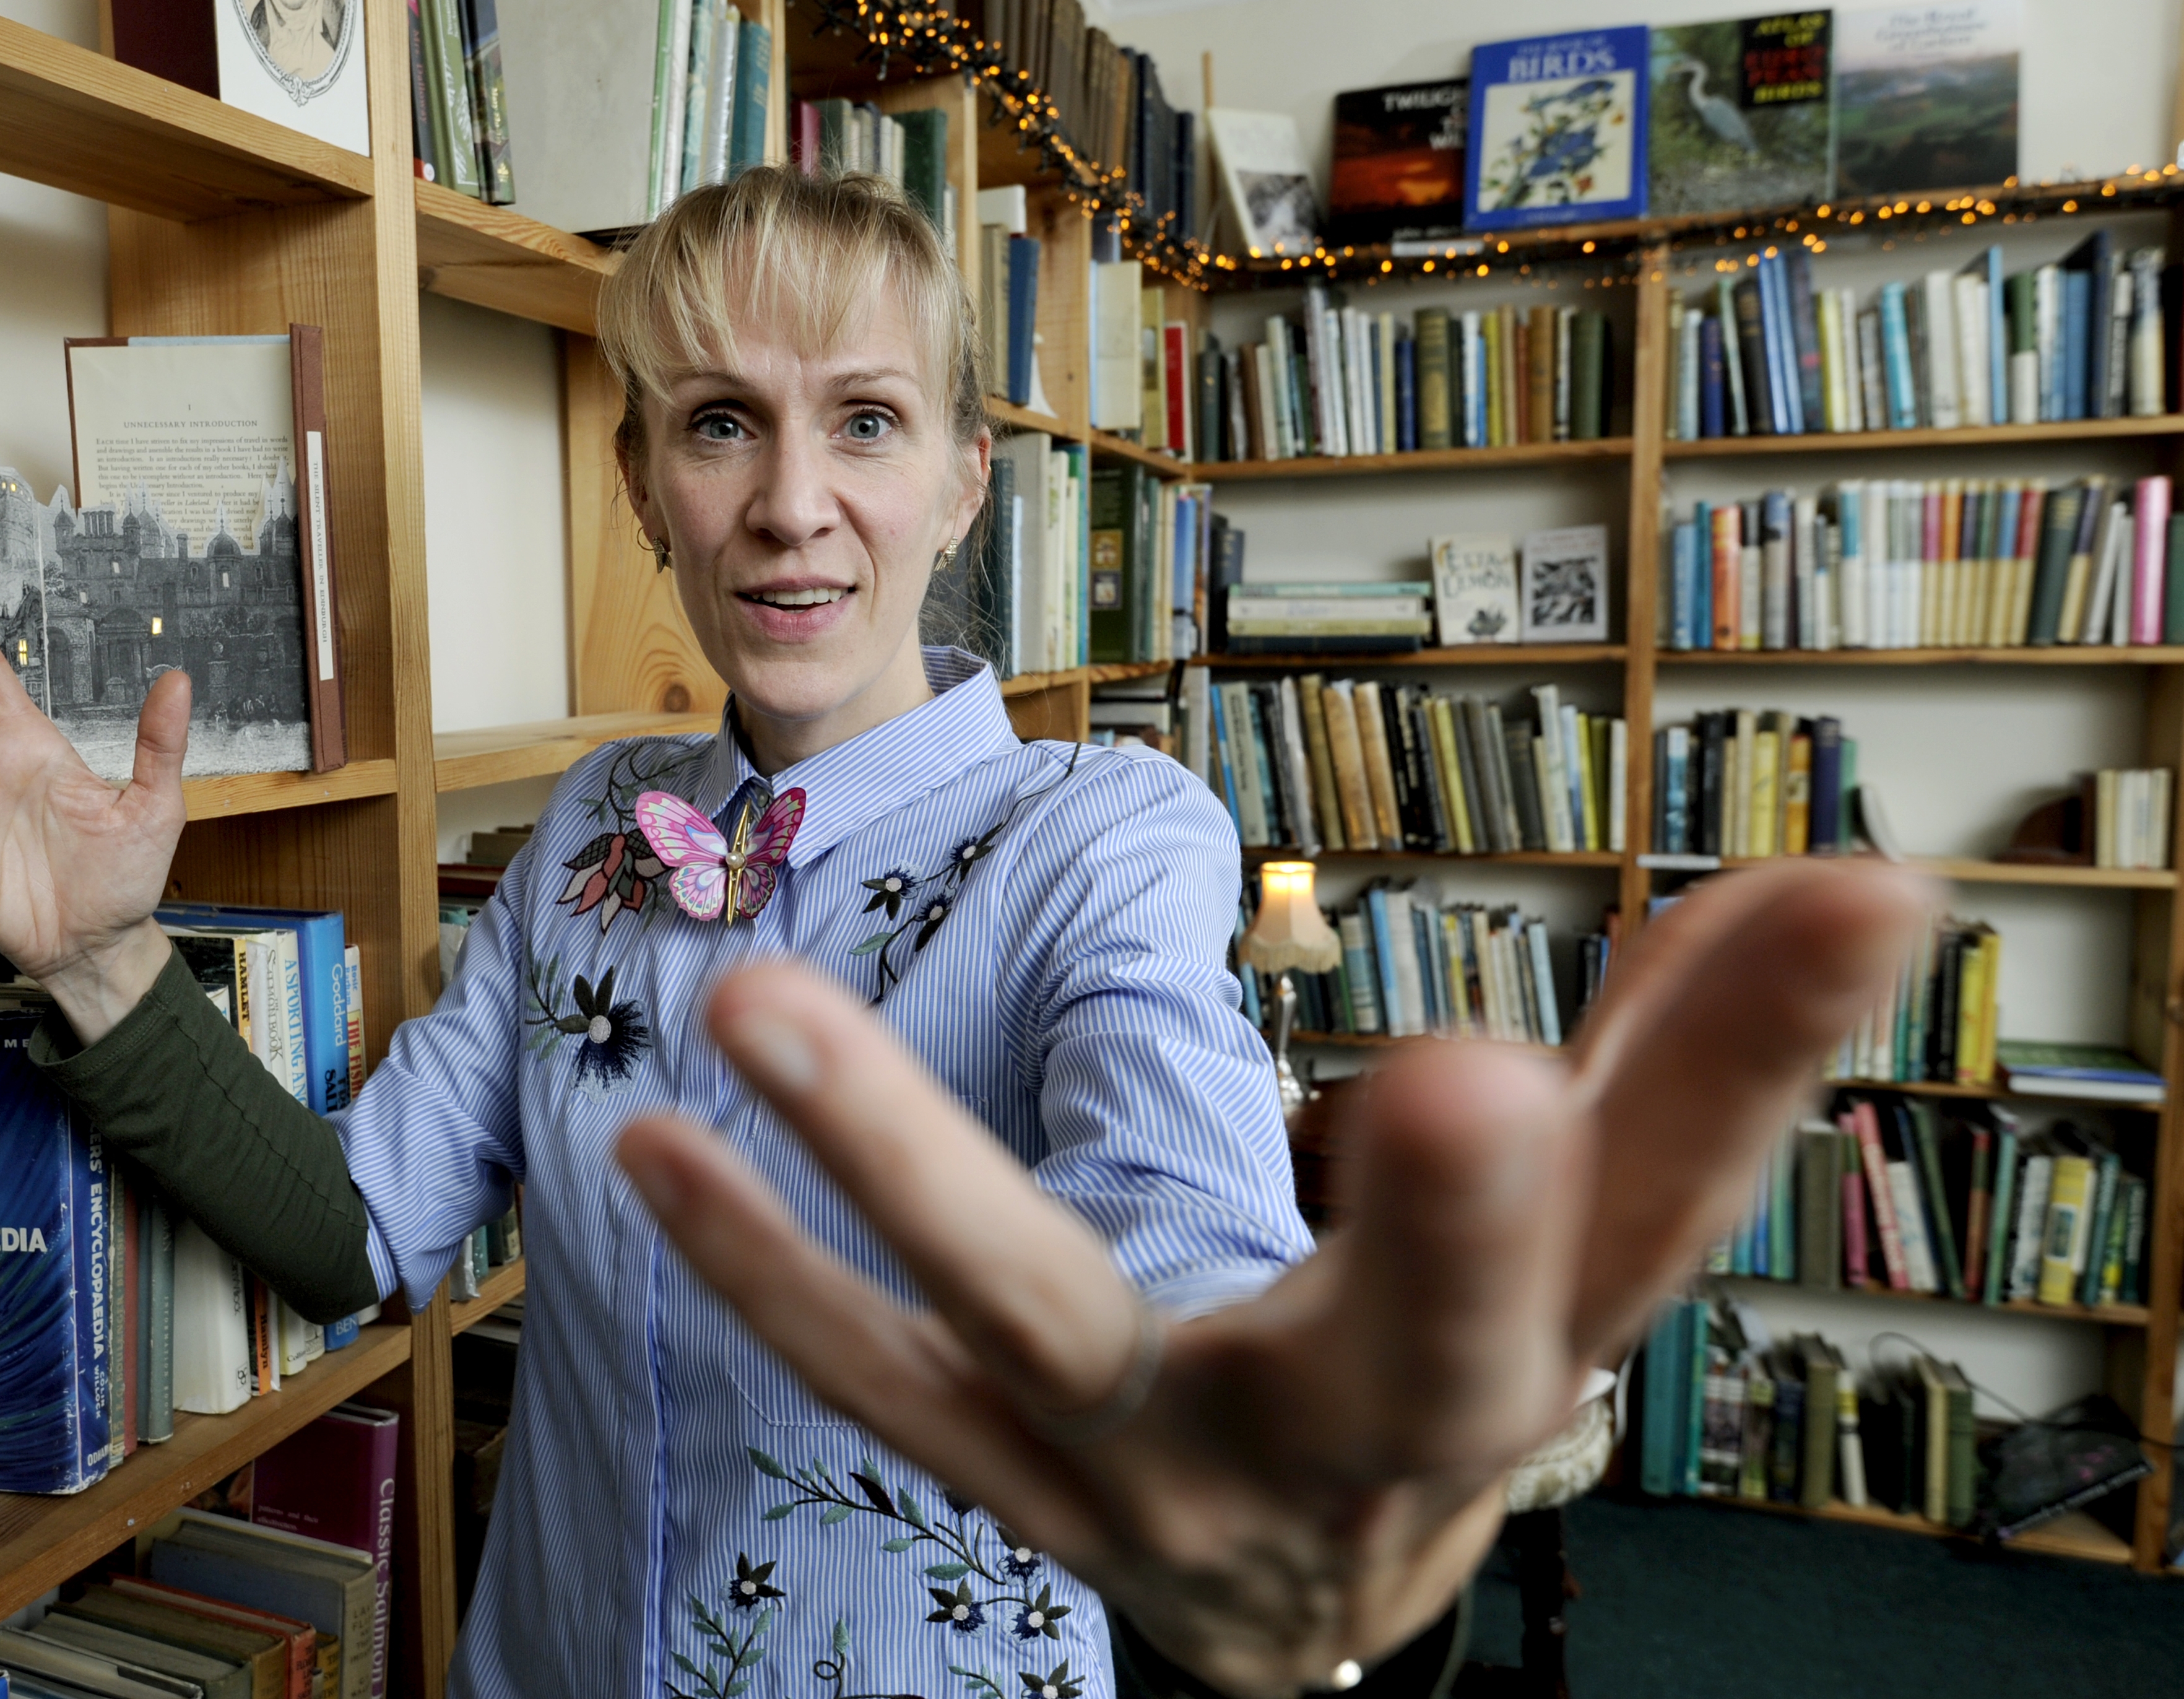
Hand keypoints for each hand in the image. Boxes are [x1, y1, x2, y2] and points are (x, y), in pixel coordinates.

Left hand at [614, 859, 1935, 1694]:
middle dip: (1455, 1226)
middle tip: (1475, 1080)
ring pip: (1045, 1329)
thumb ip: (1687, 1058)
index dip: (1748, 1075)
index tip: (1844, 902)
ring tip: (756, 1007)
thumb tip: (1839, 880)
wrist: (1306, 1608)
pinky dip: (765, 1278)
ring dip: (902, 1165)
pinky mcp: (1007, 1484)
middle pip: (1421, 1343)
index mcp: (1526, 1362)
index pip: (1669, 1213)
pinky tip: (644, 1152)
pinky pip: (875, 1388)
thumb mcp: (1588, 1244)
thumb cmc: (1450, 1376)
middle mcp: (1356, 1444)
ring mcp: (1156, 1480)